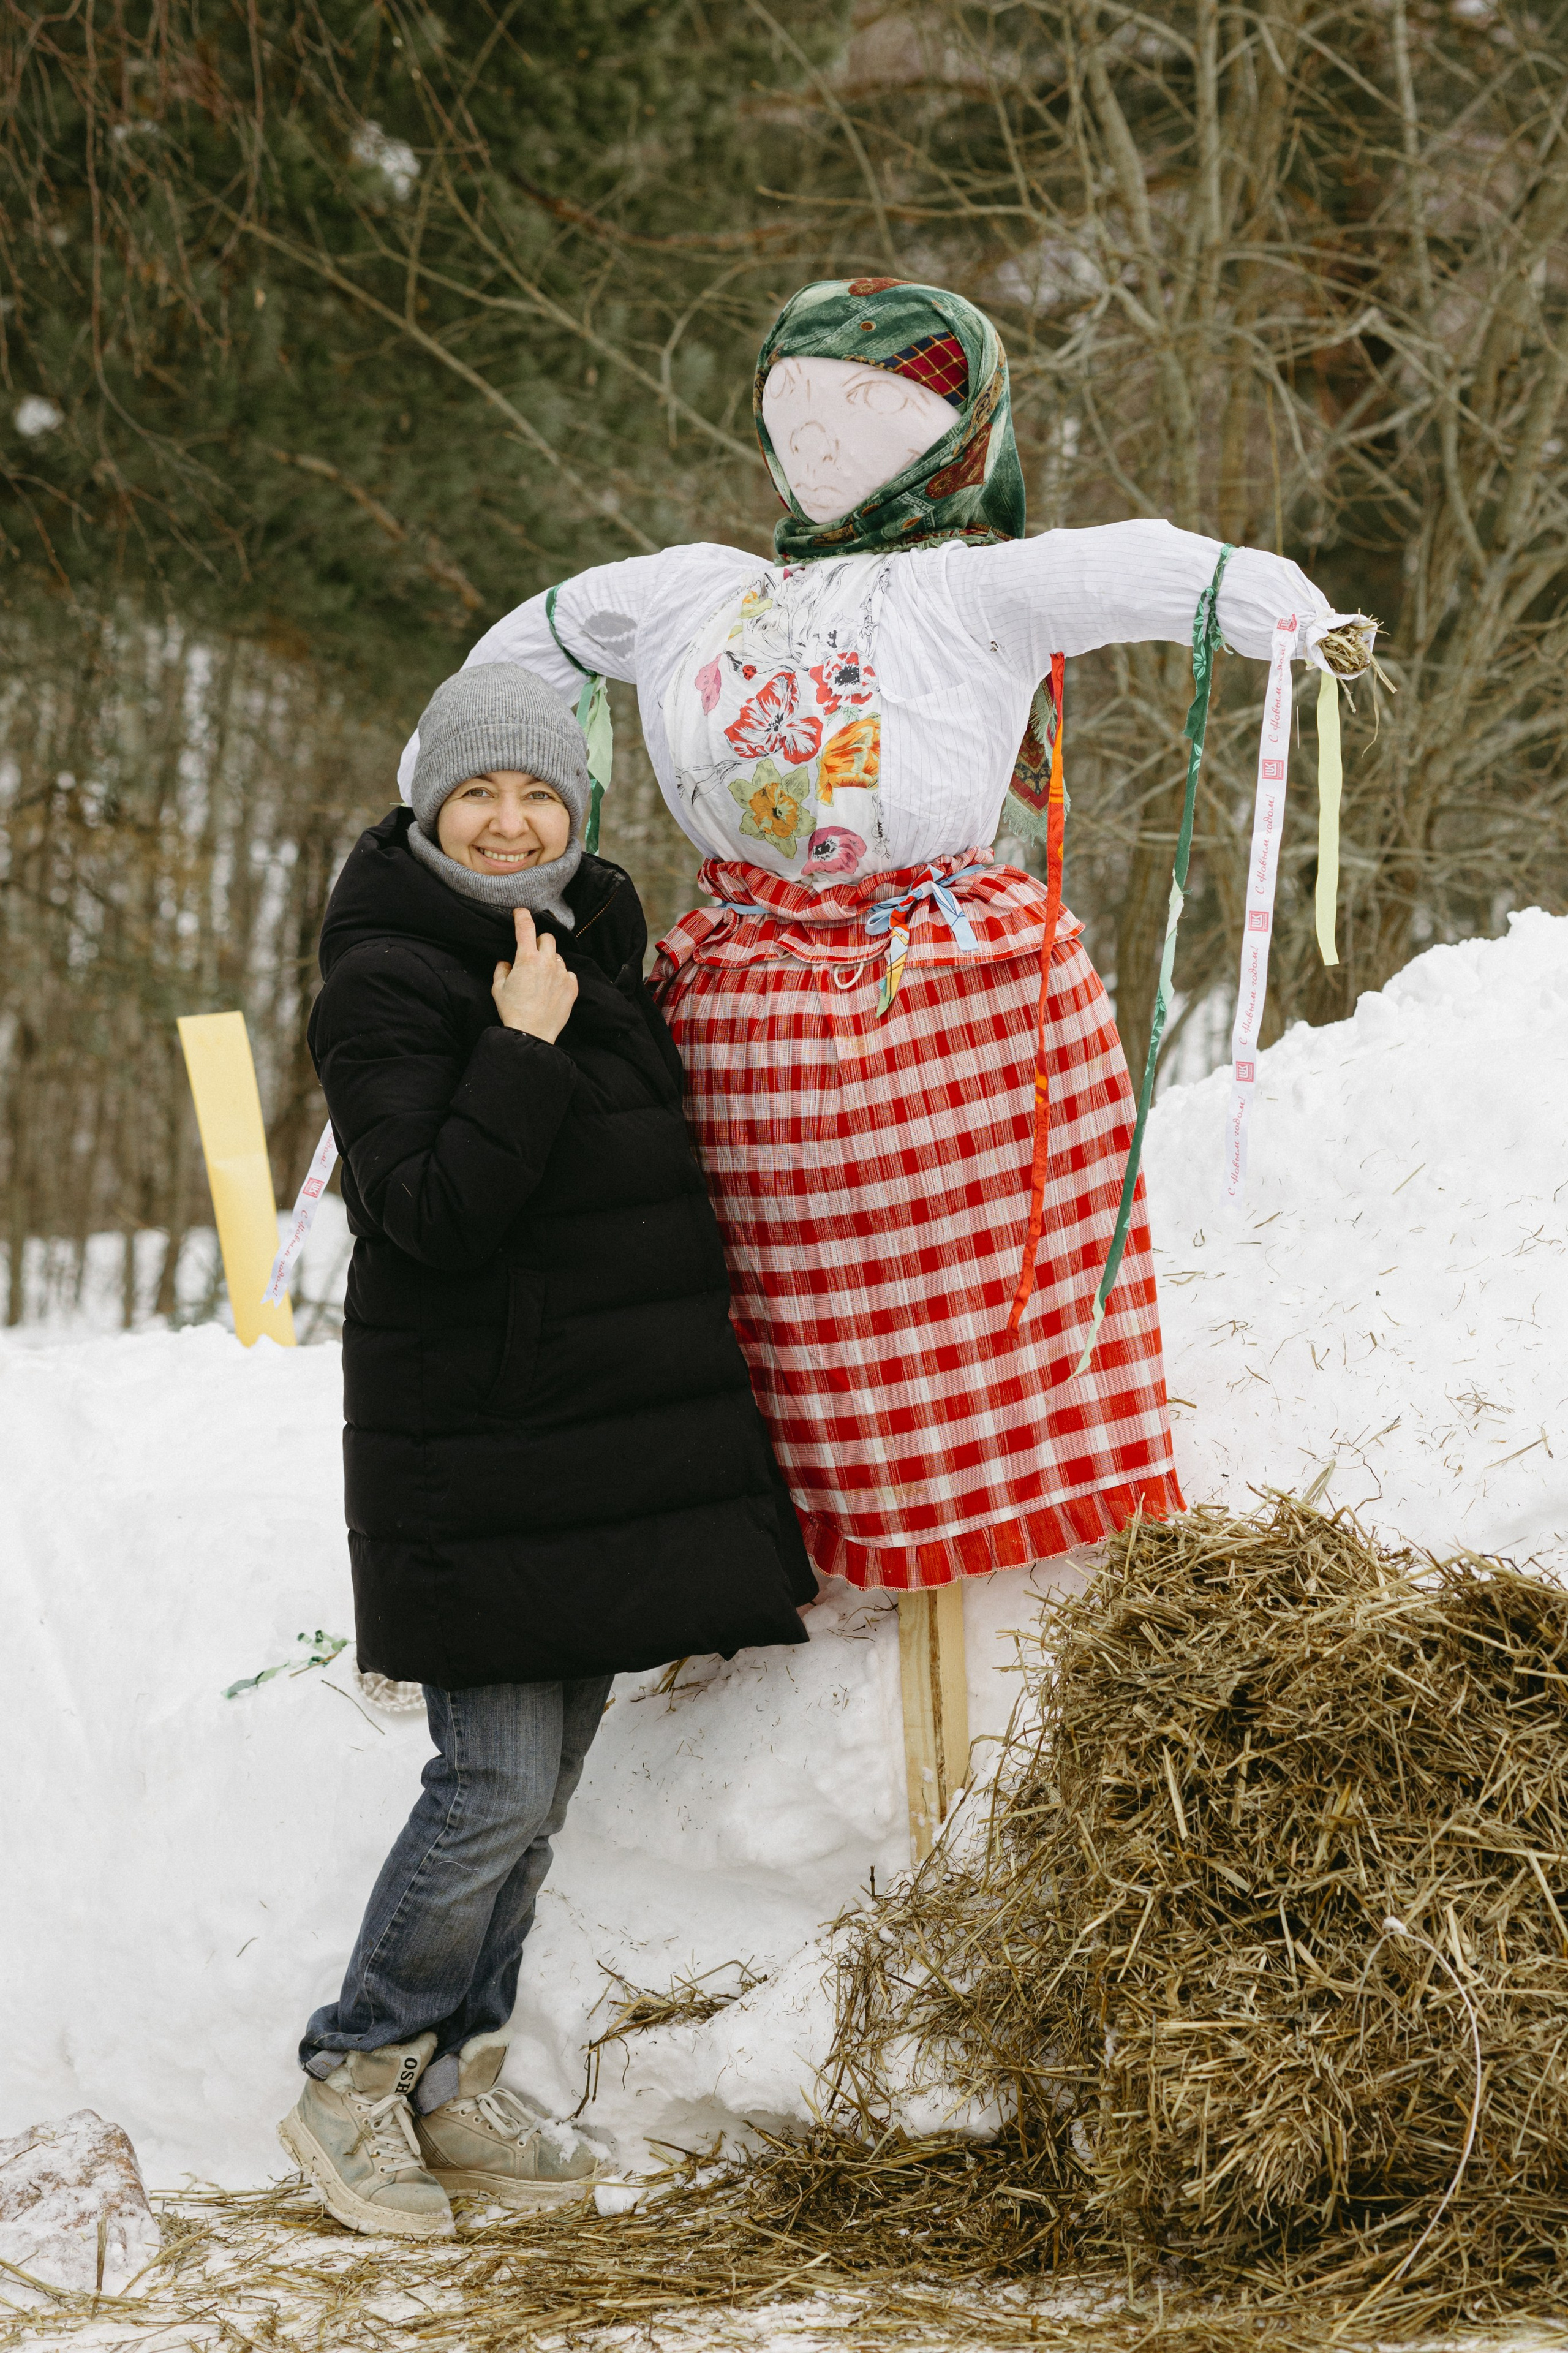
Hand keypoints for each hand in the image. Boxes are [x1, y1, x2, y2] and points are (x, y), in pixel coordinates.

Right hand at [492, 908, 577, 1042]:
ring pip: (557, 956)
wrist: (532, 1034)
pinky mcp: (572, 987)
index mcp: (527, 959)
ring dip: (549, 961)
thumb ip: (502, 969)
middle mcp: (547, 962)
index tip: (520, 913)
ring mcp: (562, 974)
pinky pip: (568, 973)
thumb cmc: (513, 1011)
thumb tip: (506, 962)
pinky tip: (552, 988)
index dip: (522, 916)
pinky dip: (560, 976)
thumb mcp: (498, 988)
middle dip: (538, 942)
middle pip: (547, 938)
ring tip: (541, 978)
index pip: (526, 927)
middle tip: (531, 954)